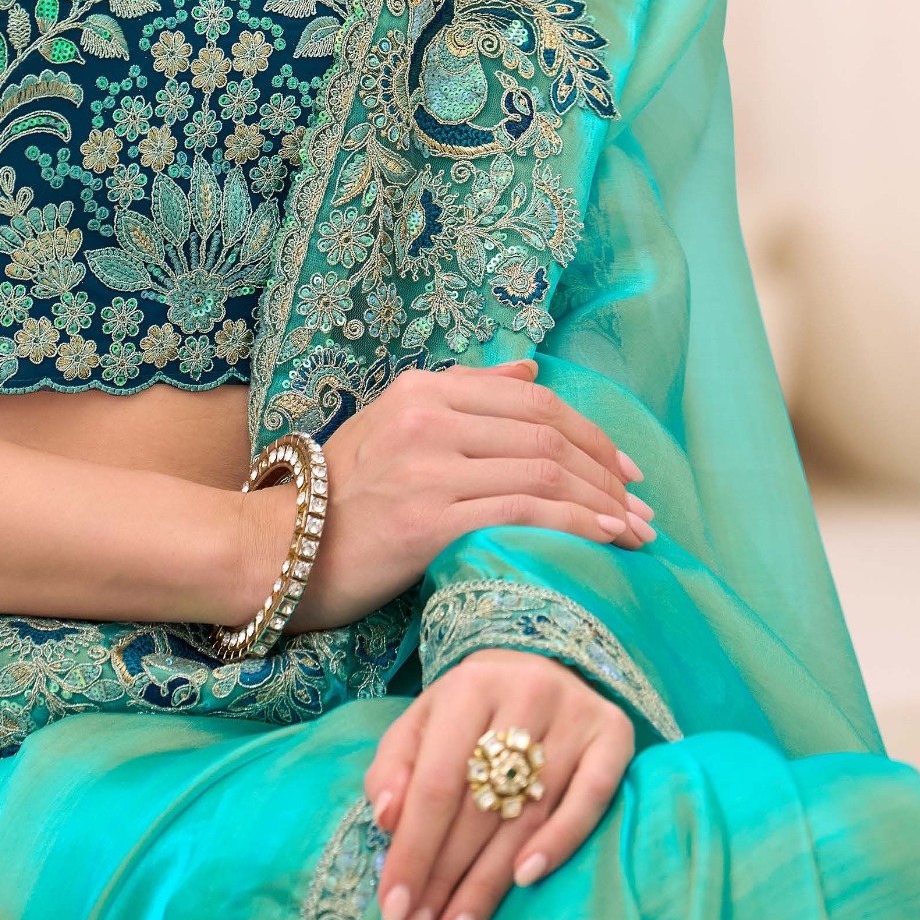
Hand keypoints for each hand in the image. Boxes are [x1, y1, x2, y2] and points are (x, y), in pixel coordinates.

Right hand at [258, 359, 652, 631]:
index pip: (533, 401)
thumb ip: (465, 394)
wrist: (275, 549)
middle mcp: (428, 418)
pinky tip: (602, 542)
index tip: (625, 470)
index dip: (591, 434)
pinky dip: (573, 526)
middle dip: (606, 473)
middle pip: (547, 436)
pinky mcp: (425, 520)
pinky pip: (521, 515)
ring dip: (602, 505)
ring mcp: (427, 467)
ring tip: (635, 533)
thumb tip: (530, 370)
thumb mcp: (396, 424)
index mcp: (424, 389)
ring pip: (542, 474)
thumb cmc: (340, 495)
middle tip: (644, 508)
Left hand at [365, 648, 635, 919]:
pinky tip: (524, 882)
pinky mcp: (615, 735)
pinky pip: (591, 800)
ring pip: (528, 814)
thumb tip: (388, 818)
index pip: (436, 783)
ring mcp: (576, 714)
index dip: (413, 850)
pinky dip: (559, 843)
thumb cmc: (470, 712)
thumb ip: (394, 768)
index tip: (393, 910)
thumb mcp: (422, 724)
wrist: (539, 667)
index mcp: (470, 686)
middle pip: (480, 806)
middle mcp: (526, 692)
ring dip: (488, 884)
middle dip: (443, 878)